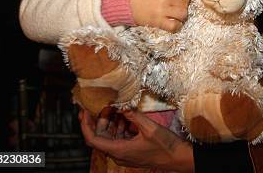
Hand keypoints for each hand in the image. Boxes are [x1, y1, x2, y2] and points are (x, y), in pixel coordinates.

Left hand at [79, 109, 193, 171]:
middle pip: (101, 136)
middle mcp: (119, 154)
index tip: (84, 111)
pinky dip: (121, 127)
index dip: (85, 125)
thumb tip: (122, 105)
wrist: (178, 158)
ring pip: (111, 137)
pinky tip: (128, 117)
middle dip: (103, 119)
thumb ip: (133, 115)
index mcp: (119, 150)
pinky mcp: (132, 151)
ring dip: (113, 122)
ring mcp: (125, 154)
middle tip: (108, 105)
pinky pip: (120, 138)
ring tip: (118, 108)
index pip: (93, 139)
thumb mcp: (150, 127)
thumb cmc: (165, 146)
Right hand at [130, 0, 187, 31]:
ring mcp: (162, 10)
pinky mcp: (157, 21)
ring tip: (178, 16)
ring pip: (183, 14)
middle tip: (180, 8)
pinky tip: (174, 24)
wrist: (123, 2)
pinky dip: (177, 26)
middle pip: (185, 3)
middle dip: (185, 6)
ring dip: (182, 16)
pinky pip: (174, 26)